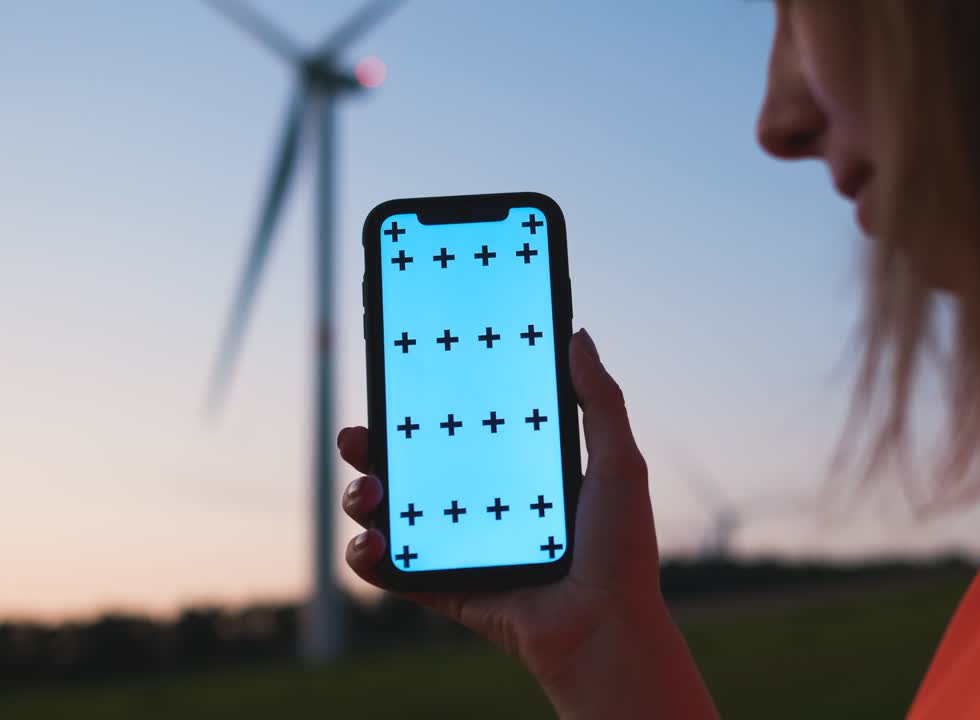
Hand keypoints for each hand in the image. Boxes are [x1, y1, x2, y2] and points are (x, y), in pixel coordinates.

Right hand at [338, 329, 716, 716]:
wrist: (604, 628)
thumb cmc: (620, 550)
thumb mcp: (618, 462)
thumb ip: (599, 399)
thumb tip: (578, 334)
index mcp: (518, 473)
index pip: (462, 428)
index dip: (428, 404)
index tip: (403, 376)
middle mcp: (483, 506)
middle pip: (412, 467)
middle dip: (373, 447)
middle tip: (359, 432)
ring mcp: (459, 547)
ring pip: (390, 513)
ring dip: (361, 495)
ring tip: (368, 489)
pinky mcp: (444, 587)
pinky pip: (390, 570)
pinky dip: (366, 554)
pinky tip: (373, 538)